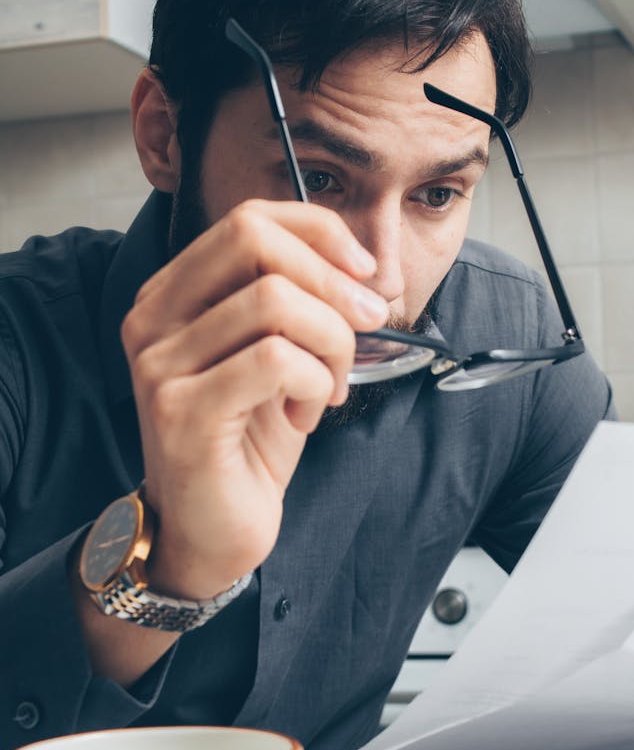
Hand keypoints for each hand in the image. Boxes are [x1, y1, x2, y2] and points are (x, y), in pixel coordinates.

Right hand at [121, 199, 386, 599]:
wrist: (211, 530)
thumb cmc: (247, 443)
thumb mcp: (276, 357)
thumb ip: (296, 304)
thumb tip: (358, 265)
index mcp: (172, 295)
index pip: (247, 219)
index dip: (318, 232)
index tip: (362, 271)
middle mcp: (152, 319)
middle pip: (253, 241)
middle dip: (330, 280)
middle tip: (365, 323)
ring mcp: (159, 364)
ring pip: (275, 302)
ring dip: (331, 343)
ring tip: (329, 386)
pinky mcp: (180, 411)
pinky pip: (276, 360)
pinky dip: (313, 383)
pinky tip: (306, 415)